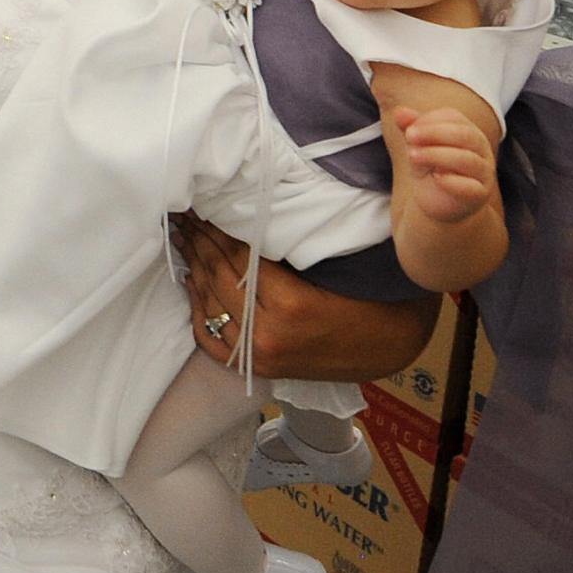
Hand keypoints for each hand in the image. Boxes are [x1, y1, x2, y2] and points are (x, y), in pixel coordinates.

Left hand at [176, 214, 438, 380]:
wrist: (391, 346)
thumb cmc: (371, 297)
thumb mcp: (334, 266)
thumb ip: (285, 247)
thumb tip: (243, 214)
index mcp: (291, 304)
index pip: (238, 256)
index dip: (215, 228)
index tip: (200, 205)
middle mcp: (268, 334)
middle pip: (219, 277)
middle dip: (199, 242)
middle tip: (183, 214)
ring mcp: (259, 355)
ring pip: (210, 304)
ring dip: (193, 268)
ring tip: (182, 238)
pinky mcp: (257, 368)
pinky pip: (212, 339)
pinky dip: (198, 308)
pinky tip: (191, 282)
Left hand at [398, 106, 496, 222]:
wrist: (437, 202)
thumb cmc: (429, 168)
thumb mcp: (416, 147)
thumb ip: (410, 128)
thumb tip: (399, 112)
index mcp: (467, 131)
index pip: (453, 118)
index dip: (430, 120)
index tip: (408, 129)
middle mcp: (480, 149)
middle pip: (464, 135)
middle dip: (434, 133)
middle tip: (409, 136)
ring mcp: (483, 172)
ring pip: (467, 160)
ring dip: (437, 155)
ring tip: (413, 156)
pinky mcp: (480, 194)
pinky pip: (471, 187)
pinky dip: (453, 181)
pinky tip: (437, 178)